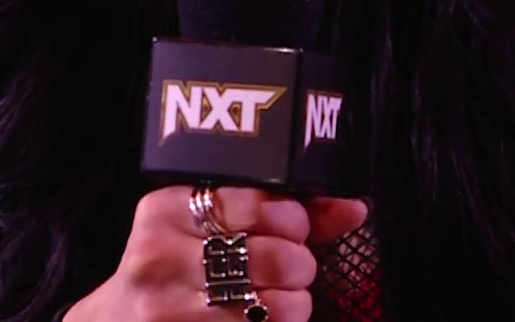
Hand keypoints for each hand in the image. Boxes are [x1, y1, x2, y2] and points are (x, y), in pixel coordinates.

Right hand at [64, 186, 366, 321]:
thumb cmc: (175, 268)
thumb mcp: (207, 227)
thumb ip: (281, 212)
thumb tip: (353, 207)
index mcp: (165, 211)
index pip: (261, 203)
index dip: (291, 219)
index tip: (289, 228)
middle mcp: (160, 258)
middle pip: (277, 256)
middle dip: (298, 265)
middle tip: (287, 269)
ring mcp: (169, 311)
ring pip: (278, 307)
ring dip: (293, 305)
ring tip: (274, 301)